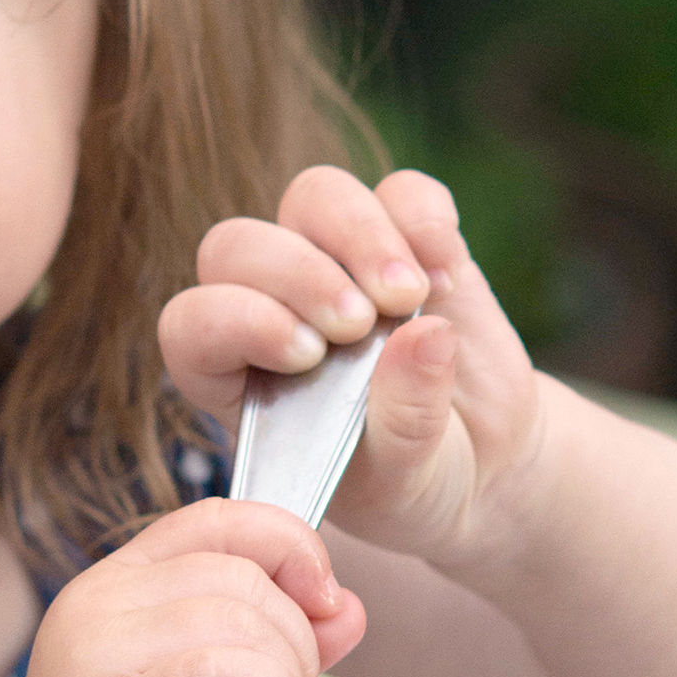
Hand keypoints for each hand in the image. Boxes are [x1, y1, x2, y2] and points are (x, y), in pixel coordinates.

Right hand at [0, 498, 363, 676]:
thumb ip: (279, 646)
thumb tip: (350, 609)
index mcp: (117, 581)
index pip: (223, 519)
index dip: (292, 548)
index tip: (322, 605)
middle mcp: (99, 599)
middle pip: (249, 578)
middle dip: (295, 647)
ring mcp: (100, 650)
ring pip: (248, 625)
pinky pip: (234, 674)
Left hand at [158, 166, 545, 574]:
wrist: (483, 463)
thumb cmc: (414, 483)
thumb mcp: (405, 481)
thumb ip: (406, 419)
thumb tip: (427, 331)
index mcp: (240, 376)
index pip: (192, 323)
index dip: (235, 319)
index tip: (306, 355)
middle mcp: (274, 306)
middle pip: (240, 244)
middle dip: (299, 275)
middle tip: (360, 325)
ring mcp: (338, 262)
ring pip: (315, 197)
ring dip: (361, 235)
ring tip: (413, 297)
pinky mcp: (406, 238)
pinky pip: (402, 193)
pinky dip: (425, 220)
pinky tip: (447, 279)